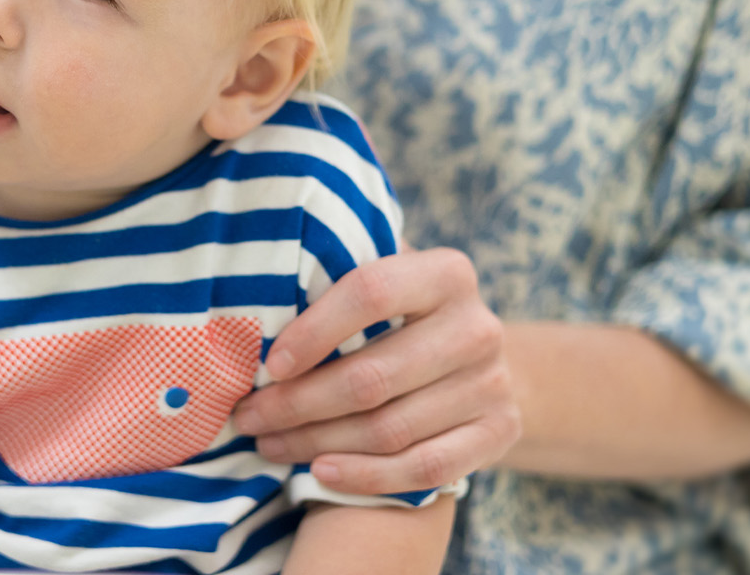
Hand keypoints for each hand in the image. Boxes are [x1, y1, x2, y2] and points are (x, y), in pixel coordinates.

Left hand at [233, 247, 520, 493]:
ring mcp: (493, 384)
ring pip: (390, 428)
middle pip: (373, 376)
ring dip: (318, 442)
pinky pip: (424, 468)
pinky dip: (366, 476)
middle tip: (250, 415)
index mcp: (446, 273)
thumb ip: (337, 274)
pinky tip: (320, 471)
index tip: (269, 364)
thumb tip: (259, 294)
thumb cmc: (405, 316)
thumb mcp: (385, 279)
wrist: (481, 362)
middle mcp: (477, 327)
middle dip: (298, 402)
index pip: (371, 293)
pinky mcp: (499, 434)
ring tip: (269, 444)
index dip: (313, 330)